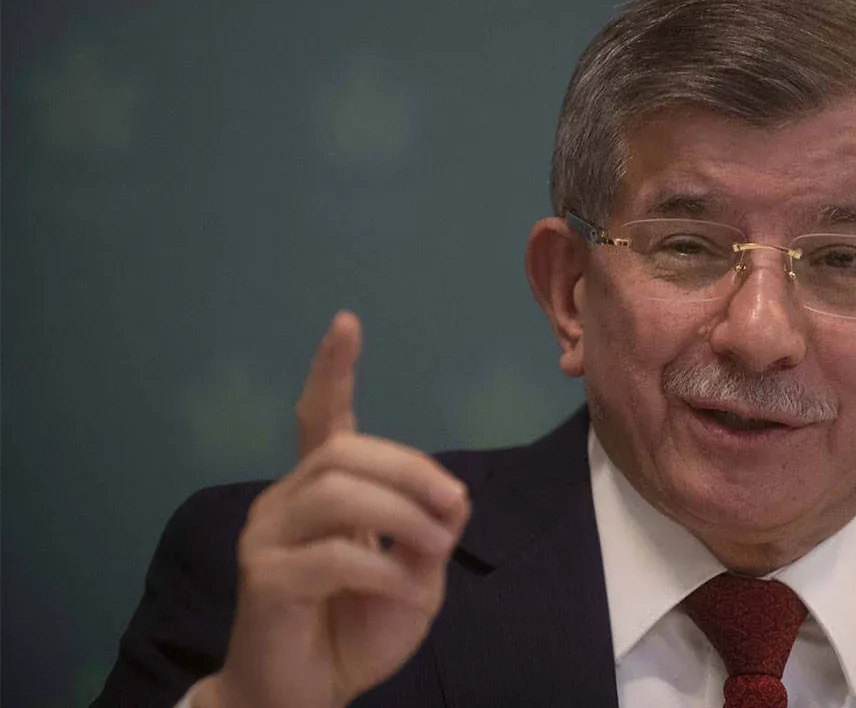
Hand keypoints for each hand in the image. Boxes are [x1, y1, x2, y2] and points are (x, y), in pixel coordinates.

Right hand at [195, 312, 469, 707]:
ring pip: (337, 493)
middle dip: (410, 468)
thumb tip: (455, 495)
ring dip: (403, 516)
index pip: (320, 417)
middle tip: (453, 504)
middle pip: (344, 451)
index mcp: (319, 493)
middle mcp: (285, 502)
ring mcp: (267, 538)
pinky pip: (334, 557)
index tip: (347, 322)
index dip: (333, 370)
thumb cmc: (357, 628)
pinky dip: (384, 570)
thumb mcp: (415, 577)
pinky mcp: (264, 579)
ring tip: (437, 548)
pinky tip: (404, 590)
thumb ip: (430, 533)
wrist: (306, 694)